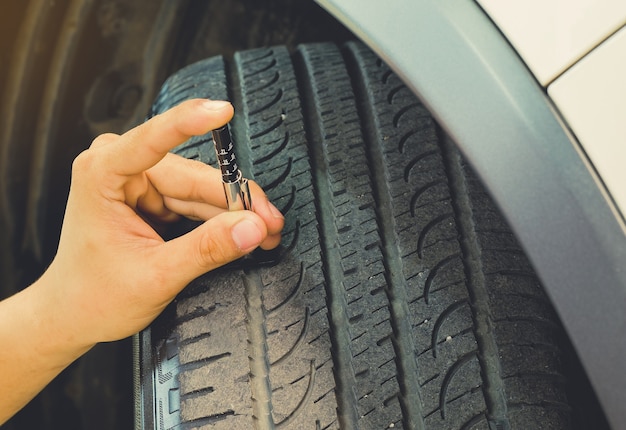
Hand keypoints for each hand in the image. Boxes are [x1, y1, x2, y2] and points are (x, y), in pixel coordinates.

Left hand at [42, 98, 283, 345]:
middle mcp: (121, 169)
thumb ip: (206, 249)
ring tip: (265, 233)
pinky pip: (198, 203)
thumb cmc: (93, 295)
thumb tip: (251, 227)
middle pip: (194, 176)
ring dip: (236, 213)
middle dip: (237, 201)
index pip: (153, 140)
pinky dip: (224, 219)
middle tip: (270, 222)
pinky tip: (245, 231)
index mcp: (102, 175)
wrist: (74, 315)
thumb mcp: (155, 276)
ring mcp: (141, 183)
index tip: (223, 110)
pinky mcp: (156, 198)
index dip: (191, 123)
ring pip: (203, 190)